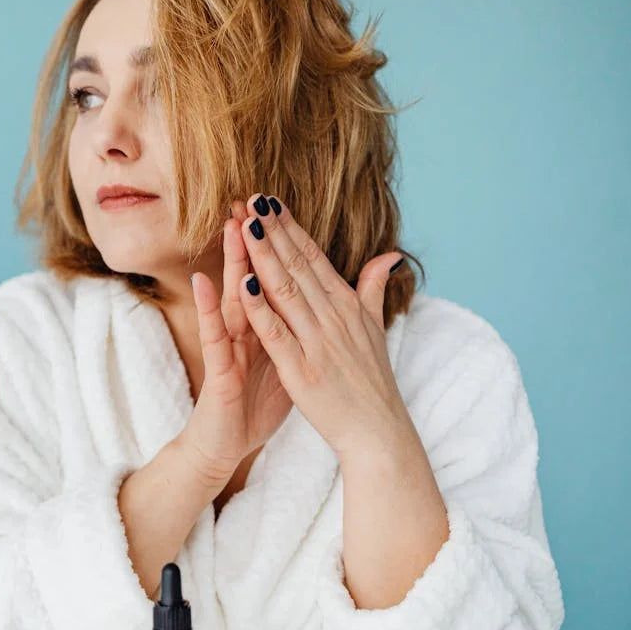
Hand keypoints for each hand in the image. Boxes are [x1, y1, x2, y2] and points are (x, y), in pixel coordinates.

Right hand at [179, 199, 293, 487]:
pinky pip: (213, 335)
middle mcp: (244, 330)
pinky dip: (209, 308)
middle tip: (252, 200)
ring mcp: (228, 346)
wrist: (229, 443)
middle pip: (250, 278)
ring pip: (229, 298)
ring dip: (228, 262)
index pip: (274, 279)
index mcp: (266, 327)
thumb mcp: (288, 362)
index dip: (280, 247)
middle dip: (253, 241)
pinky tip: (202, 282)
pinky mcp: (217, 368)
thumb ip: (301, 329)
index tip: (283, 210)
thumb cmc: (254, 404)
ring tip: (230, 226)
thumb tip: (322, 306)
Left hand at [233, 193, 414, 460]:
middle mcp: (334, 317)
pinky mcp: (302, 370)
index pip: (314, 258)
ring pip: (286, 290)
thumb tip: (388, 255)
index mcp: (347, 306)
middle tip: (250, 198)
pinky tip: (242, 282)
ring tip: (245, 224)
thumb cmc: (371, 382)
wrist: (378, 431)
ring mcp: (318, 342)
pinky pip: (276, 333)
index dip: (290, 228)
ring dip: (264, 255)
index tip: (269, 200)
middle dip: (273, 231)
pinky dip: (260, 307)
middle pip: (298, 265)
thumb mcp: (375, 330)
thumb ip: (374, 290)